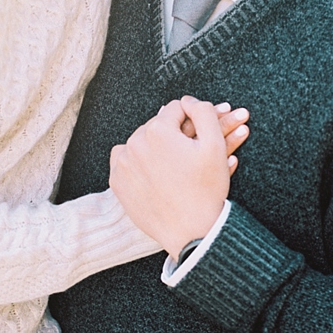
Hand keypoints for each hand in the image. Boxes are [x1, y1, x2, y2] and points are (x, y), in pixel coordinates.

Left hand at [110, 96, 238, 259]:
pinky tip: (156, 174)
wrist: (191, 231)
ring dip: (156, 147)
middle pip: (157, 126)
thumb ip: (203, 112)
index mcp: (158, 130)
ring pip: (141, 142)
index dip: (193, 121)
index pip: (176, 110)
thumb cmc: (206, 190)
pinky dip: (139, 164)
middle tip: (190, 154)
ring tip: (174, 165)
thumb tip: (188, 101)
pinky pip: (127, 162)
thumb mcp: (215, 145)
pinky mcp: (117, 182)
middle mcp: (134, 143)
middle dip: (174, 135)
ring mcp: (122, 164)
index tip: (199, 138)